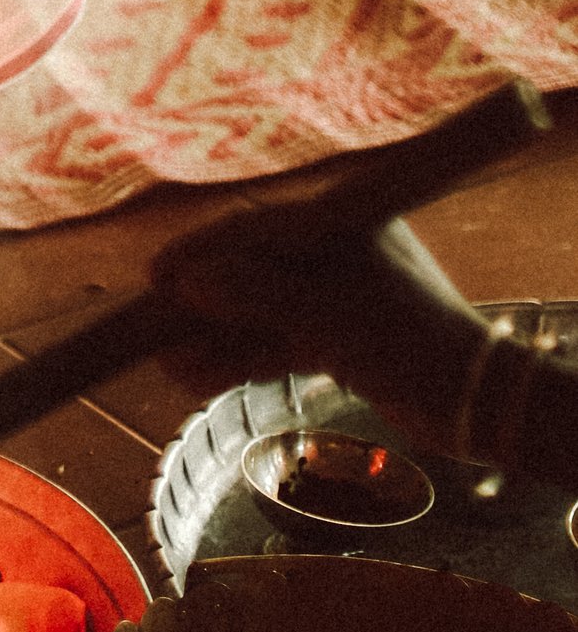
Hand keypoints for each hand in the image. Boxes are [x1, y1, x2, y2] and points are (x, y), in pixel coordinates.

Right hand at [145, 201, 499, 455]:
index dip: (202, 252)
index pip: (255, 228)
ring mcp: (336, 301)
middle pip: (253, 271)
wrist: (477, 405)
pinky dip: (242, 361)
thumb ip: (255, 294)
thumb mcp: (325, 314)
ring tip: (168, 365)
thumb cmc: (409, 342)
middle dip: (203, 304)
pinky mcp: (340, 343)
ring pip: (261, 315)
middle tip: (153, 328)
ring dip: (217, 341)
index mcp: (340, 226)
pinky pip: (278, 344)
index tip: (157, 277)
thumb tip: (189, 282)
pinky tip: (199, 376)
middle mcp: (335, 256)